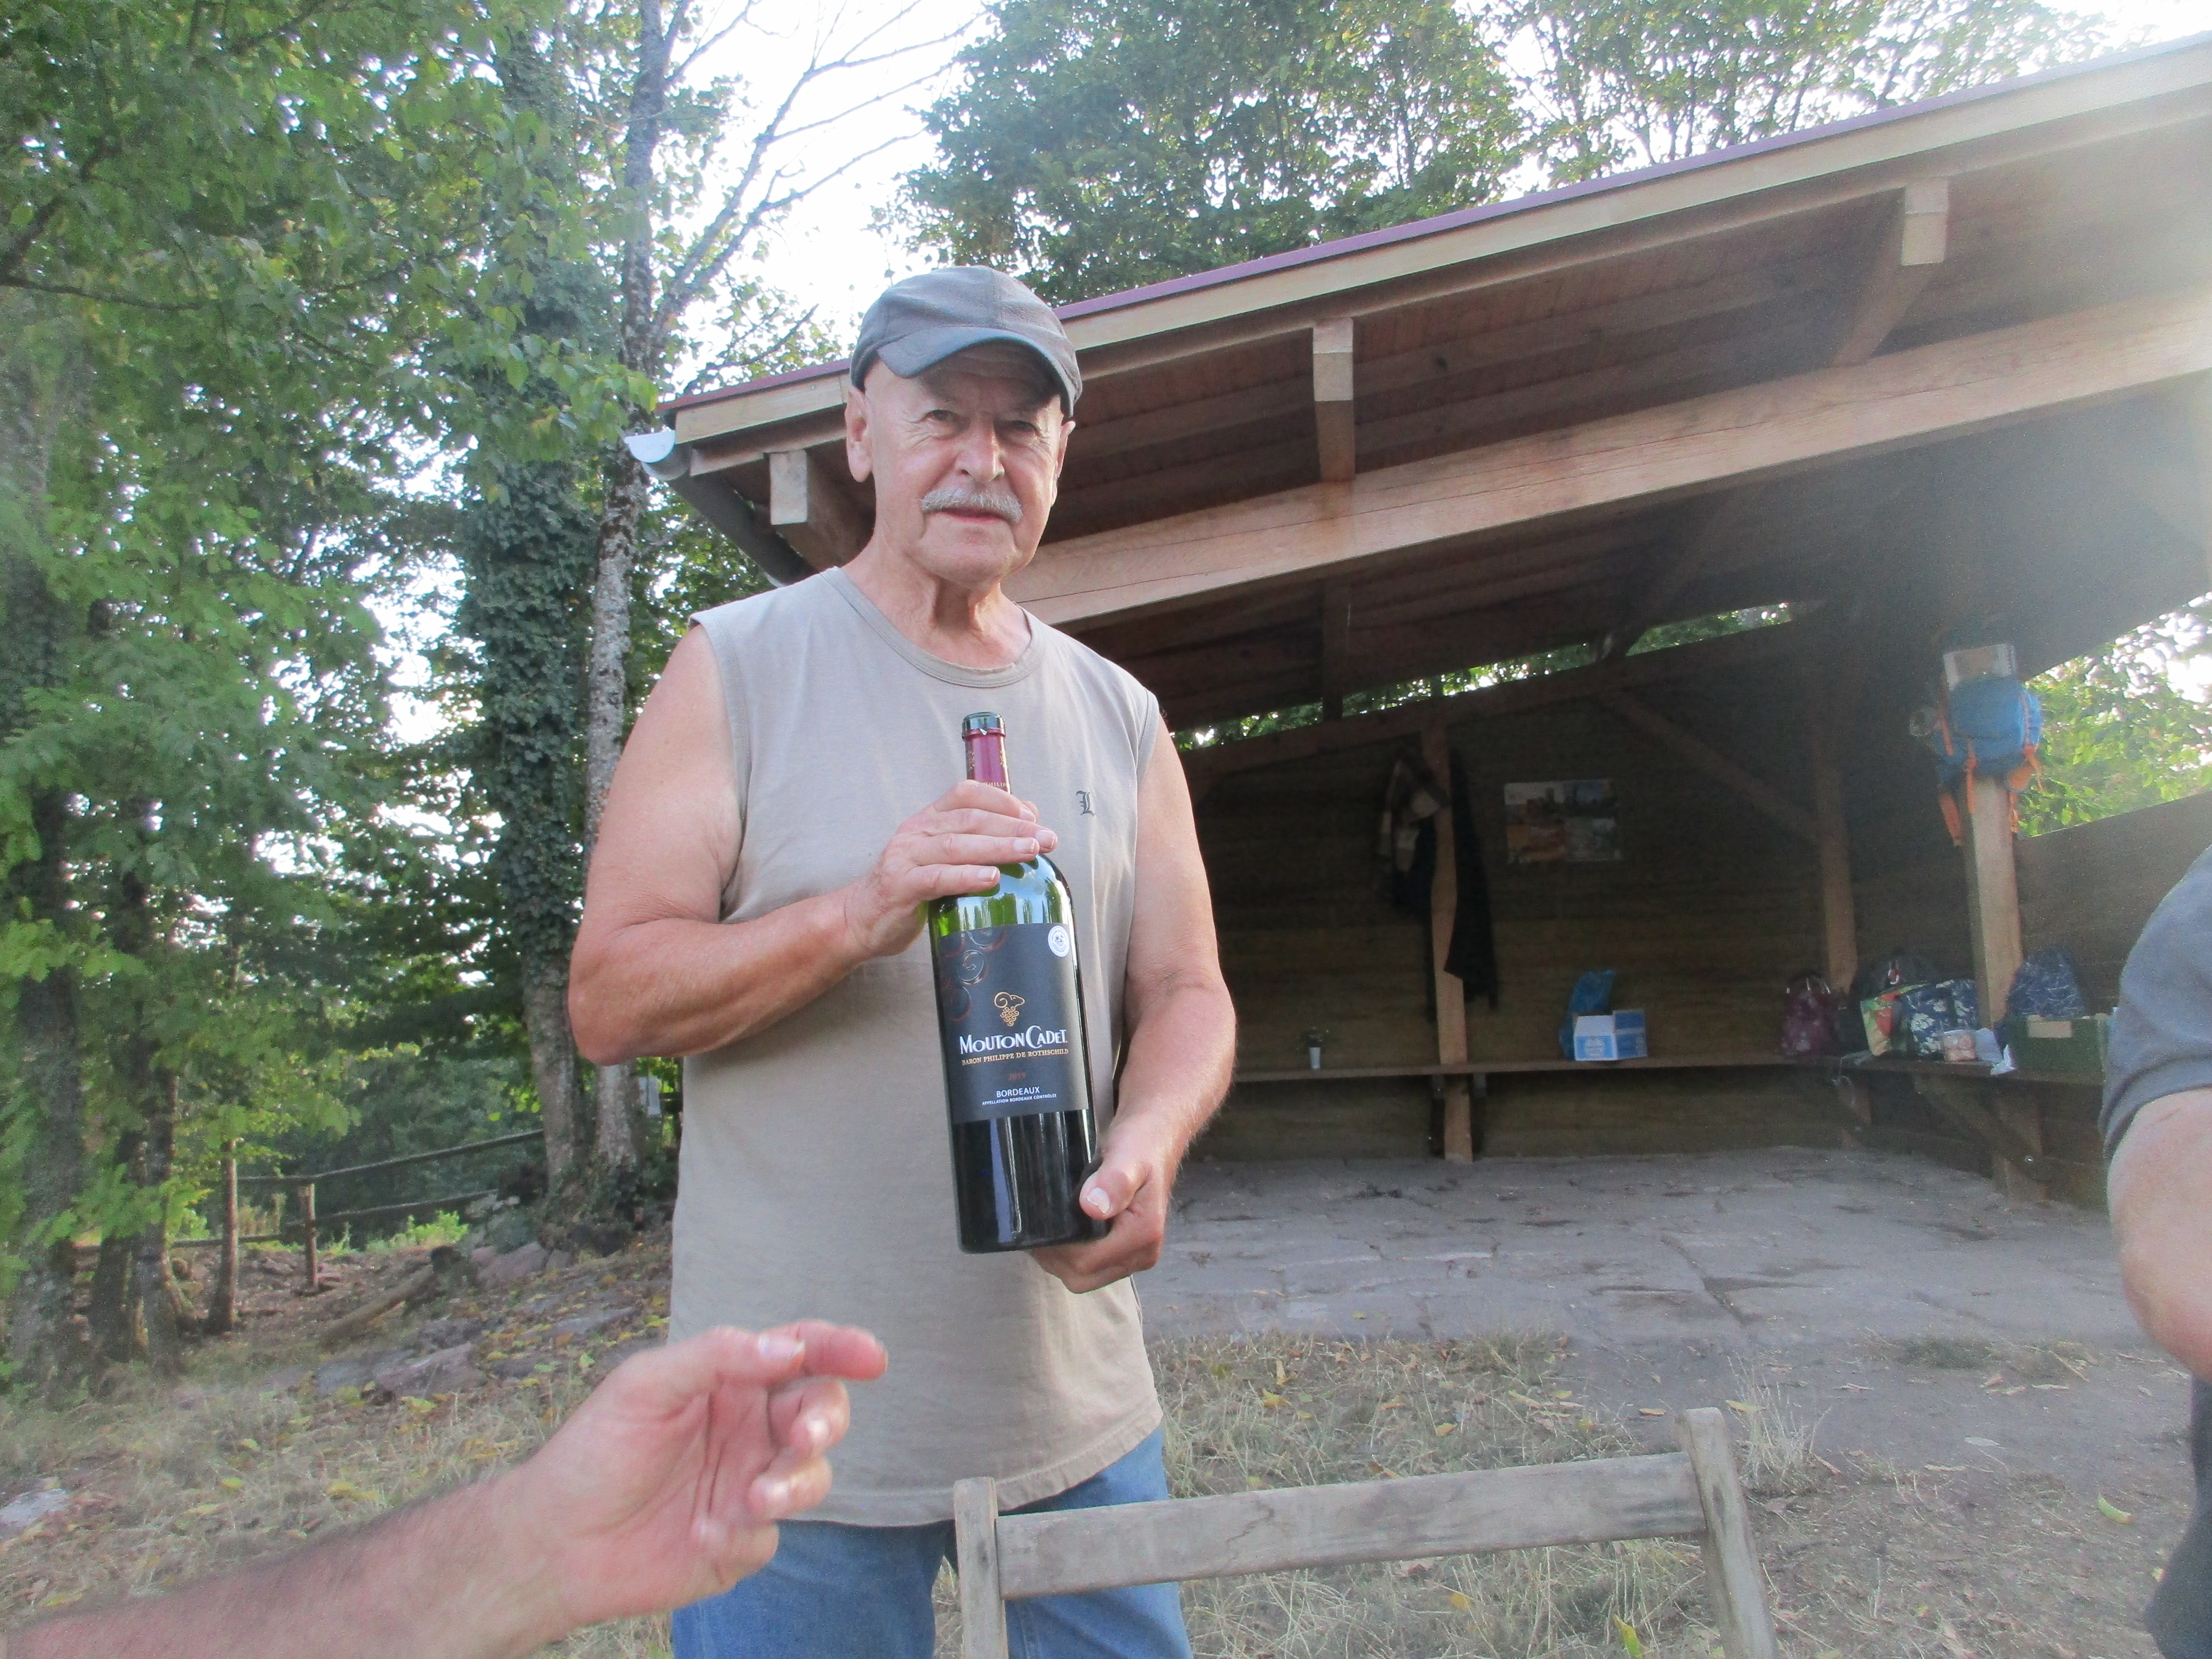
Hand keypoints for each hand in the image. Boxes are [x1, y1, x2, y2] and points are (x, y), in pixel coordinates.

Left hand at [493, 1323, 887, 1636]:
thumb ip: (718, 1357)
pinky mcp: (740, 1540)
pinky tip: (700, 1533)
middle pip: (819, 1411)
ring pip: (811, 1475)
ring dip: (795, 1482)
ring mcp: (749, 1484)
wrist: (556, 1543)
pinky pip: (770, 1535)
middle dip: (825, 1419)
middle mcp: (748, 1429)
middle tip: (805, 1435)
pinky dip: (743, 1533)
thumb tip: (788, 1348)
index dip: (840, 1350)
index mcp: (730, 1382)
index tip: (870, 1357)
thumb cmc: (593, 1453)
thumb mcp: (646, 1385)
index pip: (800, 1354)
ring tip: (754, 1498)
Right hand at [838, 782, 1058, 958]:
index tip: (1033, 815)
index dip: (1002, 800)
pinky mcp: (900, 886)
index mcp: (928, 819)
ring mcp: (906, 857)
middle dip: (1013, 826)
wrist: (860, 919)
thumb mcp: (940, 858)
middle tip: (1047, 838)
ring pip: (957, 845)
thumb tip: (1025, 830)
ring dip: (998, 847)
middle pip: (970, 819)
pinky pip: (937, 877)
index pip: (966, 793)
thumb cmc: (909, 888)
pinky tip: (992, 879)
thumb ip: (973, 844)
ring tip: (1030, 851)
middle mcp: (916, 831)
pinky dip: (967, 877)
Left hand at [1034, 1122, 1175, 1293]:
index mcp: (1143, 1235)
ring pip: (1085, 1275)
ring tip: (1044, 1227)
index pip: (1087, 1263)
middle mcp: (1142, 1253)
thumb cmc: (1140, 1143)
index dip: (1058, 1250)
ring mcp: (1134, 1255)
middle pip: (1083, 1277)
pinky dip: (1071, 1253)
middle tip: (1035, 1226)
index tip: (1037, 1223)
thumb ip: (1115, 1181)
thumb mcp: (1128, 1154)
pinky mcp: (1125, 1250)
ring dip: (1061, 1257)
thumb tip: (1093, 1207)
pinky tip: (1059, 1230)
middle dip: (1055, 1257)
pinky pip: (1092, 1265)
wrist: (1154, 1137)